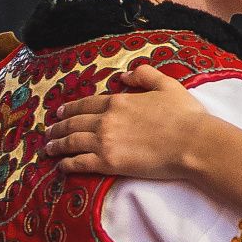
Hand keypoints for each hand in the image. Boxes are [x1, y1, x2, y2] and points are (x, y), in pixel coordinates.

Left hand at [45, 65, 213, 179]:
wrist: (192, 142)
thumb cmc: (184, 115)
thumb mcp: (167, 85)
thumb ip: (144, 75)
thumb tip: (124, 75)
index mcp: (118, 101)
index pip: (86, 104)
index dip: (70, 109)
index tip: (60, 112)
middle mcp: (106, 120)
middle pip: (74, 123)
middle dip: (58, 127)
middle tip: (48, 131)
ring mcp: (105, 142)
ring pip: (72, 142)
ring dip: (57, 145)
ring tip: (48, 148)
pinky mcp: (109, 163)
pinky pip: (80, 163)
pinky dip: (67, 164)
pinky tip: (60, 166)